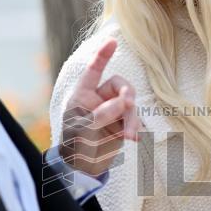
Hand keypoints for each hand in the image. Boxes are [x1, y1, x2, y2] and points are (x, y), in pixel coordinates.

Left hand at [59, 38, 140, 177]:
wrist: (82, 168)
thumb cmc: (75, 145)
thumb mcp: (83, 129)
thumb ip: (103, 114)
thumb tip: (125, 103)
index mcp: (83, 95)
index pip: (94, 71)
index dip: (102, 56)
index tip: (112, 42)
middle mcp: (99, 99)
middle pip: (119, 86)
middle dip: (126, 94)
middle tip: (128, 104)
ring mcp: (112, 112)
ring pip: (129, 105)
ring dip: (132, 118)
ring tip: (129, 135)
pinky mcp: (123, 124)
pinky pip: (135, 120)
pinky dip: (136, 127)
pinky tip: (134, 138)